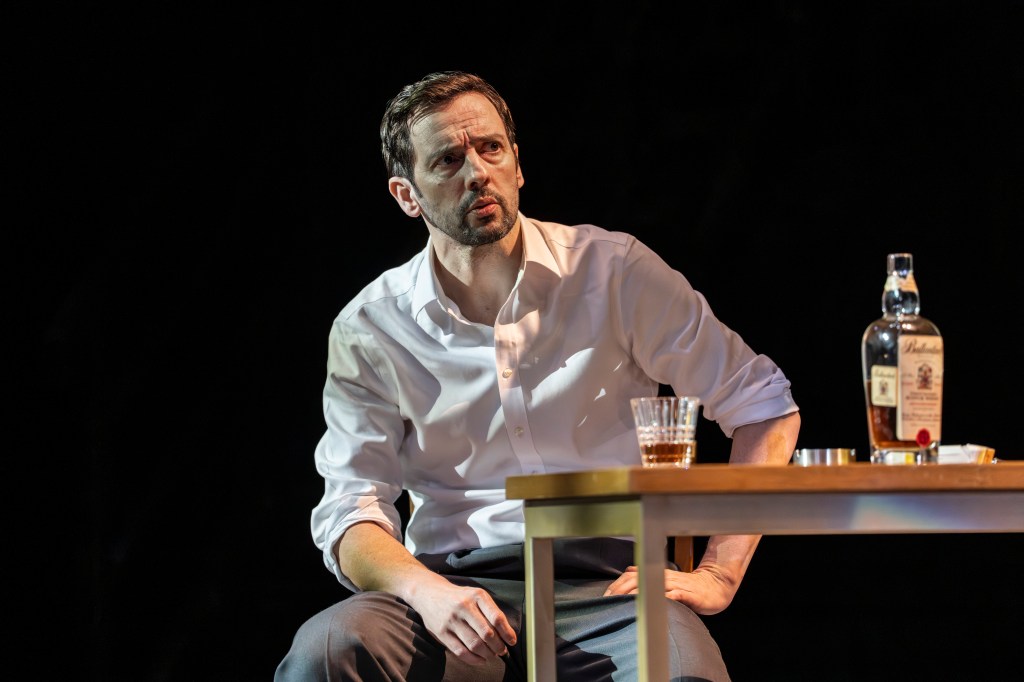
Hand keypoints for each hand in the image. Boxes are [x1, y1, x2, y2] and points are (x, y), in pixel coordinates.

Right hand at [407, 576, 516, 664]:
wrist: (428, 593)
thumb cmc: (458, 596)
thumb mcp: (475, 595)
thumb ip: (489, 611)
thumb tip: (506, 633)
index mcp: (477, 596)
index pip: (496, 617)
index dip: (507, 633)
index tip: (512, 641)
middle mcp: (464, 606)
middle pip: (487, 634)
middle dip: (498, 646)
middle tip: (502, 651)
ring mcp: (452, 620)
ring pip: (474, 644)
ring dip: (487, 654)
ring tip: (491, 655)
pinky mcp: (441, 632)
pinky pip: (460, 651)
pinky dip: (473, 659)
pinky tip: (480, 660)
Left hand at [602, 565, 738, 615]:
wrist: (715, 587)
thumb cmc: (688, 587)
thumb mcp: (666, 579)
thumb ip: (648, 575)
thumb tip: (628, 571)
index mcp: (656, 573)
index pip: (630, 576)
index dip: (616, 586)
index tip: (604, 598)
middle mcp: (663, 576)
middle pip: (636, 579)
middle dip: (620, 591)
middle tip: (608, 602)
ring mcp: (675, 585)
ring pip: (652, 586)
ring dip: (636, 594)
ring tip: (622, 604)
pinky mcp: (687, 594)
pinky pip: (672, 596)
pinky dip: (661, 600)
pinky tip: (652, 607)